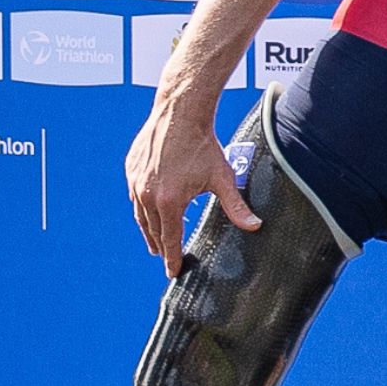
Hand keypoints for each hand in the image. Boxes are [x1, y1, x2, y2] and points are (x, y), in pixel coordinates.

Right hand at [126, 107, 258, 279]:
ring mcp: (135, 182)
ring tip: (155, 239)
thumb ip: (236, 206)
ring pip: (140, 214)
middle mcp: (147, 195)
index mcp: (169, 202)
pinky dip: (141, 206)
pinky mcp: (131, 169)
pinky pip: (134, 195)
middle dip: (159, 246)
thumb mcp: (222, 178)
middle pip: (152, 230)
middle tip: (164, 257)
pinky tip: (148, 210)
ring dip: (148, 229)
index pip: (170, 239)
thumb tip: (255, 226)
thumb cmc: (203, 145)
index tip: (172, 272)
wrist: (180, 113)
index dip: (171, 257)